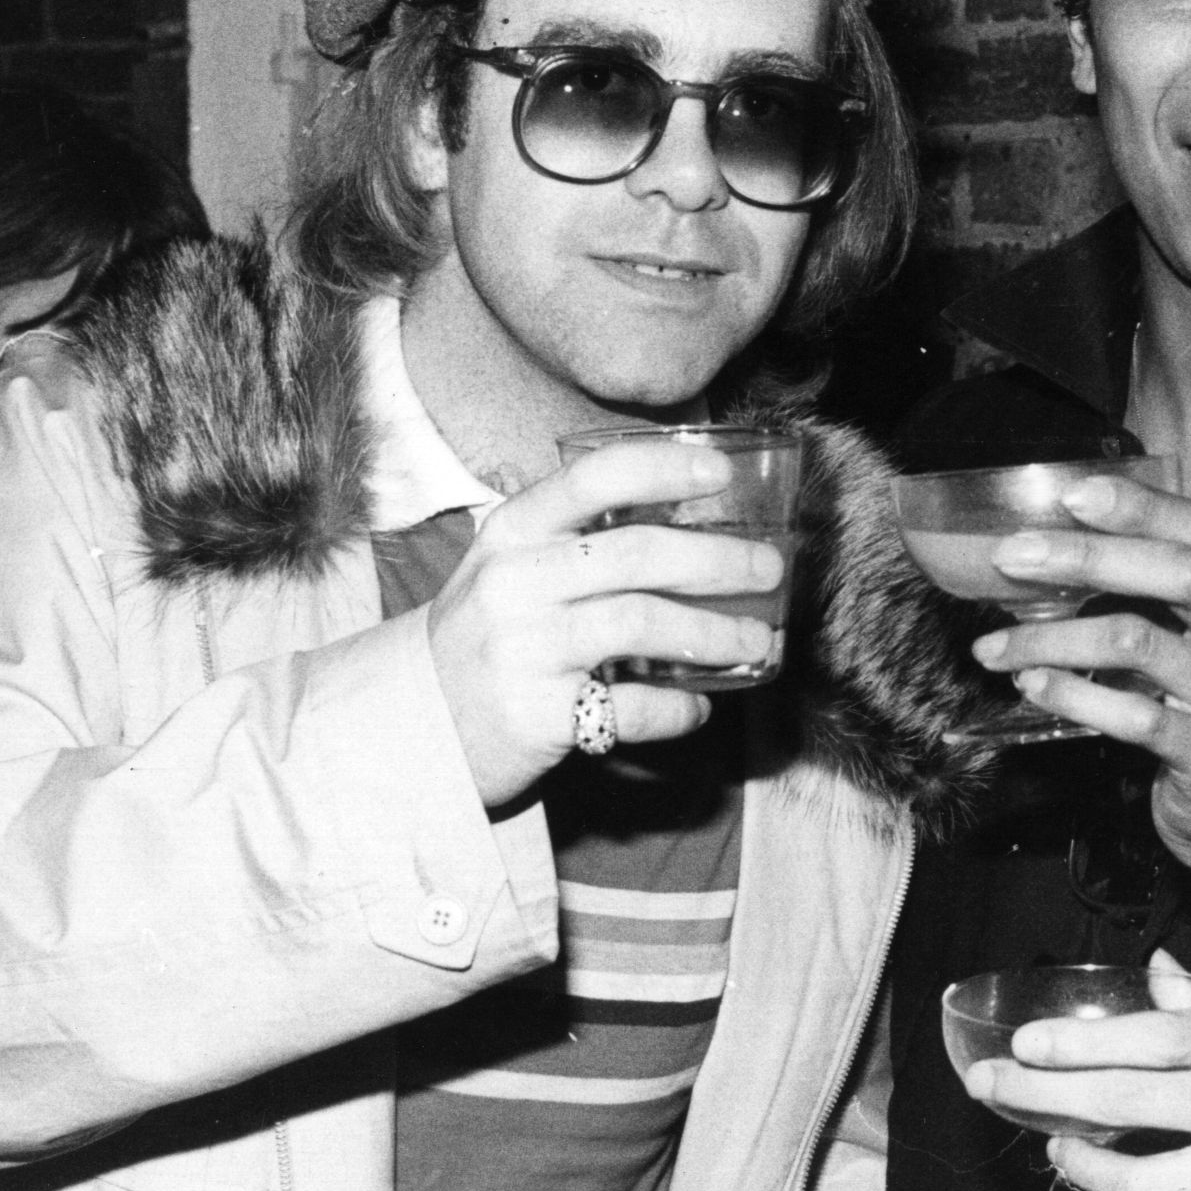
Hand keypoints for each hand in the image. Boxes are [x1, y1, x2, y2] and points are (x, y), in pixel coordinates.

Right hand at [426, 439, 783, 807]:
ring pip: (642, 624)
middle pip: (637, 553)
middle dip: (719, 559)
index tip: (721, 472)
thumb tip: (696, 518)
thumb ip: (580, 538)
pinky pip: (630, 707)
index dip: (663, 468)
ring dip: (715, 634)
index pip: (592, 478)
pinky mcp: (537, 714)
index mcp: (512, 532)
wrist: (421, 723)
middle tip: (769, 570)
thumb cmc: (492, 634)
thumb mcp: (514, 568)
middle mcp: (514, 581)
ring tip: (757, 640)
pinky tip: (699, 707)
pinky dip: (677, 709)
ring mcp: (523, 648)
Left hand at [970, 472, 1190, 874]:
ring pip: (1138, 643)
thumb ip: (1153, 589)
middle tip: (1012, 557)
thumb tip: (1053, 544)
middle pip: (1178, 573)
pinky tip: (1032, 686)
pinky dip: (1072, 695)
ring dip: (1053, 638)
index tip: (1073, 494)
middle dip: (1086, 557)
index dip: (1141, 506)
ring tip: (994, 646)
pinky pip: (1133, 716)